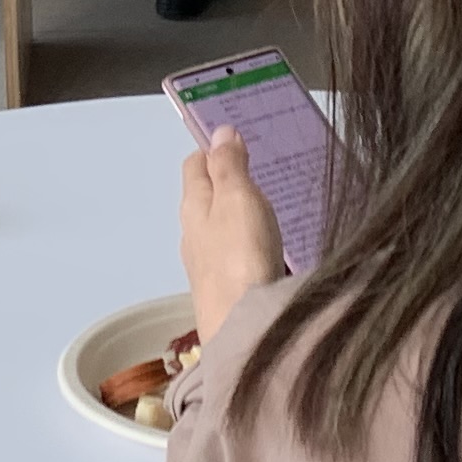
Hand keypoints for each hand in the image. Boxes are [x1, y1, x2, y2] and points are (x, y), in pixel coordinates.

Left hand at [179, 128, 287, 344]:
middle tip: (260, 172)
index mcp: (193, 205)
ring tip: (269, 207)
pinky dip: (247, 242)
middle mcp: (192, 234)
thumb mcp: (237, 198)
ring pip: (218, 227)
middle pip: (205, 197)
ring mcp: (205, 265)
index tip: (238, 140)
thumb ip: (228, 166)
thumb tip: (219, 132)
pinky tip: (267, 248)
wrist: (242, 329)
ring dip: (237, 214)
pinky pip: (233, 254)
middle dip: (227, 181)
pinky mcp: (223, 291)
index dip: (214, 149)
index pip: (195, 165)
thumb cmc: (240, 255)